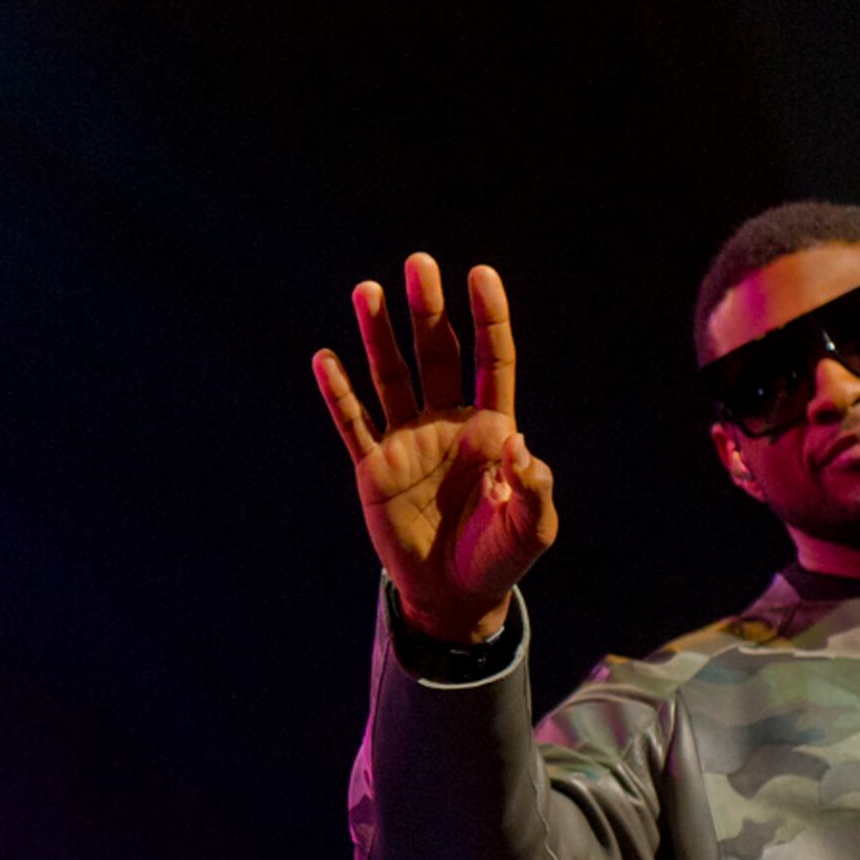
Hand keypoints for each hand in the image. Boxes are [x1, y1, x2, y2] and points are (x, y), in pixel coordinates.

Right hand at [311, 254, 558, 644]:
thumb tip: (518, 445)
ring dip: (378, 334)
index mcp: (491, 428)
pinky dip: (338, 392)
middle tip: (418, 264)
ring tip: (366, 290)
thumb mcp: (532, 529)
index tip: (480, 275)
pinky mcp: (373, 468)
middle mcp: (447, 423)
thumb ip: (534, 487)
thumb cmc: (499, 557)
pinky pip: (353, 423)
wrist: (454, 595)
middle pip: (436, 353)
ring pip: (390, 375)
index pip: (490, 360)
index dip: (488, 317)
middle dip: (427, 310)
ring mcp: (407, 441)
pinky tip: (325, 358)